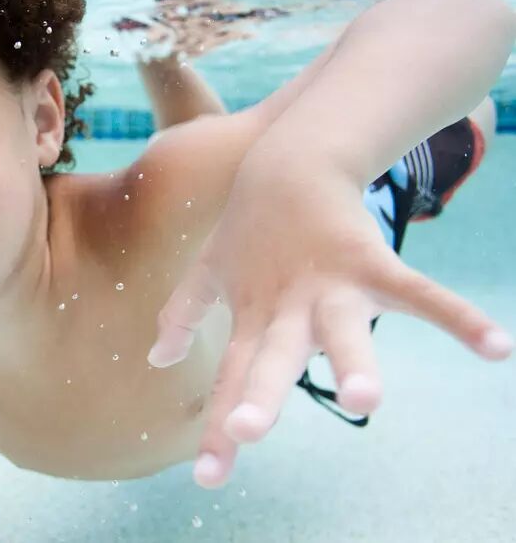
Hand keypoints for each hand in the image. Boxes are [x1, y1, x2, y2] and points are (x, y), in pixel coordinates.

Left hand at [147, 142, 514, 488]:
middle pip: (273, 358)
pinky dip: (455, 316)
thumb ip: (182, 314)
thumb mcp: (208, 271)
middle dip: (261, 395)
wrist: (286, 161)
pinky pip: (417, 292)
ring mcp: (328, 284)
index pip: (233, 379)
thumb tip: (157, 360)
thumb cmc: (247, 227)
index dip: (221, 428)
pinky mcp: (368, 260)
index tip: (210, 477)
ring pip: (341, 327)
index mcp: (251, 317)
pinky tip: (495, 348)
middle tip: (246, 432)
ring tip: (365, 398)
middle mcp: (286, 308)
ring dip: (352, 359)